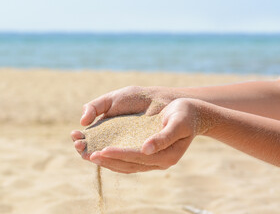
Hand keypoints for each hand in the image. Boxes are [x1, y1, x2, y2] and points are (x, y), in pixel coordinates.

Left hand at [72, 97, 201, 173]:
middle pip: (128, 165)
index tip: (101, 151)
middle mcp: (158, 161)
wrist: (193, 114)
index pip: (137, 157)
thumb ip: (163, 137)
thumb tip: (145, 149)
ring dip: (106, 161)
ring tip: (87, 155)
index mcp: (166, 155)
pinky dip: (113, 157)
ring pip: (126, 165)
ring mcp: (153, 160)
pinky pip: (128, 160)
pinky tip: (101, 151)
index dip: (119, 155)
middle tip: (86, 154)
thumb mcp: (178, 122)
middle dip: (107, 160)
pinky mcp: (148, 155)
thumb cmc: (185, 114)